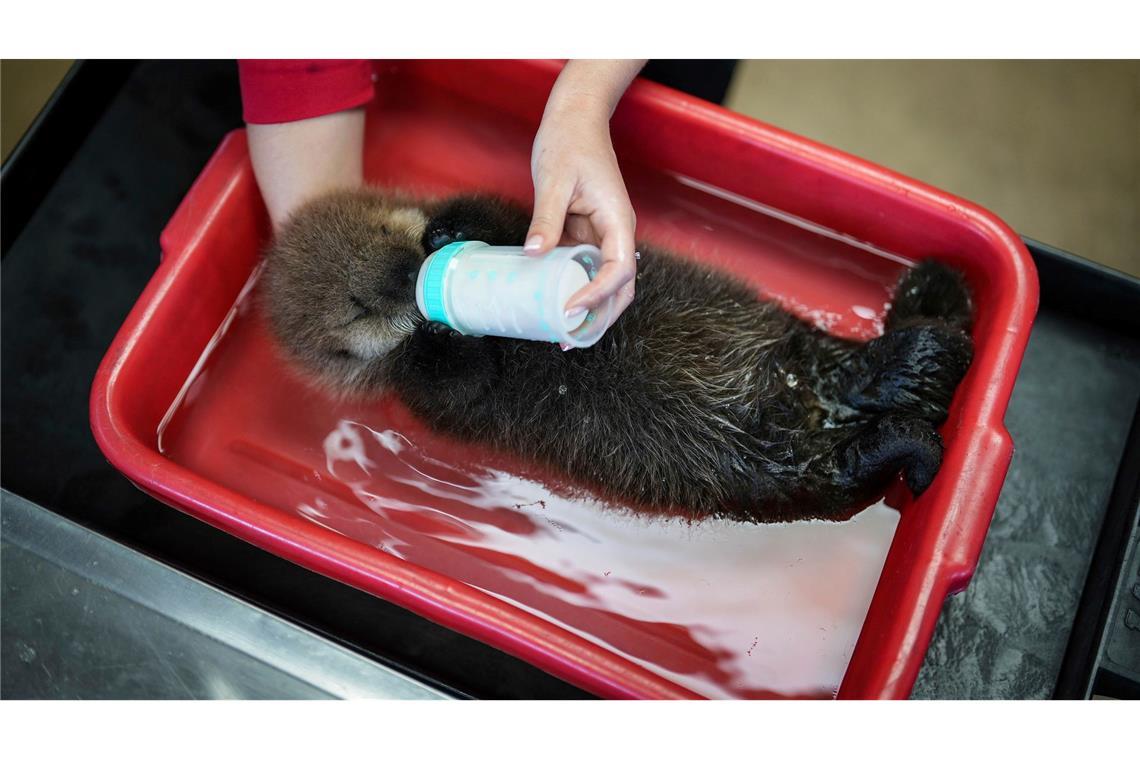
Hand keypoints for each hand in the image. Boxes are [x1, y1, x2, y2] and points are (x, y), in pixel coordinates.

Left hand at [524, 61, 643, 337]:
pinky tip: (553, 306)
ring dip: (589, 311)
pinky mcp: (586, 236)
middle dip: (600, 317)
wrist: (575, 120)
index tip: (571, 308)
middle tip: (570, 340)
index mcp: (618, 221)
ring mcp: (603, 237)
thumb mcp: (553, 180)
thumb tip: (533, 254)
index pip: (620, 270)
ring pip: (606, 285)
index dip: (599, 294)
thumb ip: (546, 219)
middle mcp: (616, 234)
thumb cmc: (569, 143)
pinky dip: (574, 291)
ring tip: (563, 335)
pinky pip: (585, 271)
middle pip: (621, 288)